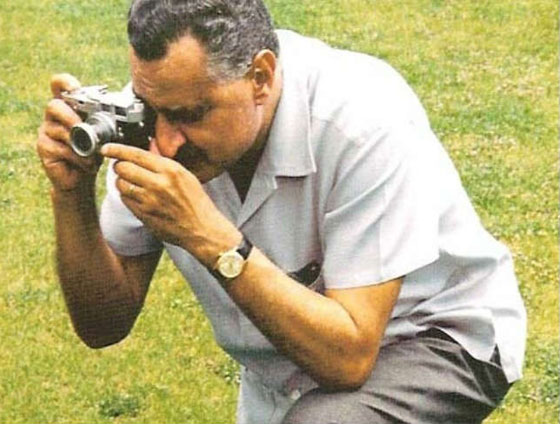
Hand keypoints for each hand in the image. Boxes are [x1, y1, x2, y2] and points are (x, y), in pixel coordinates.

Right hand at [36, 74, 101, 191]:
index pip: (59, 85)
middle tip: (84, 128)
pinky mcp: (44, 148)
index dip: (64, 83)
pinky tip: (87, 163)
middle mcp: (53, 117)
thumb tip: (124, 119)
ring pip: (58, 130)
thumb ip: (106, 125)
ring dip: (80, 143)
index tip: (74, 87)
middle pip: (54, 105)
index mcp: (68, 107)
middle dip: (71, 116)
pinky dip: (78, 157)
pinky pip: (61, 148)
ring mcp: (46, 132)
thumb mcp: (103, 136)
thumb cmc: (93, 152)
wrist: (82, 178)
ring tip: (93, 154)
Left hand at [101, 143, 240, 265]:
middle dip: (120, 167)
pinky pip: (124, 199)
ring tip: (132, 184)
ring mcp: (149, 200)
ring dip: (122, 182)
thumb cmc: (196, 203)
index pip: (136, 154)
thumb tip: (148, 149)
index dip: (117, 150)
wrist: (201, 229)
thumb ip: (164, 163)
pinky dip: (127, 196)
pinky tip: (137, 197)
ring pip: (120, 183)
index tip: (106, 149)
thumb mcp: (186, 176)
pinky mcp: (143, 214)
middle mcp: (159, 183)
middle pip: (123, 167)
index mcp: (170, 170)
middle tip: (123, 168)